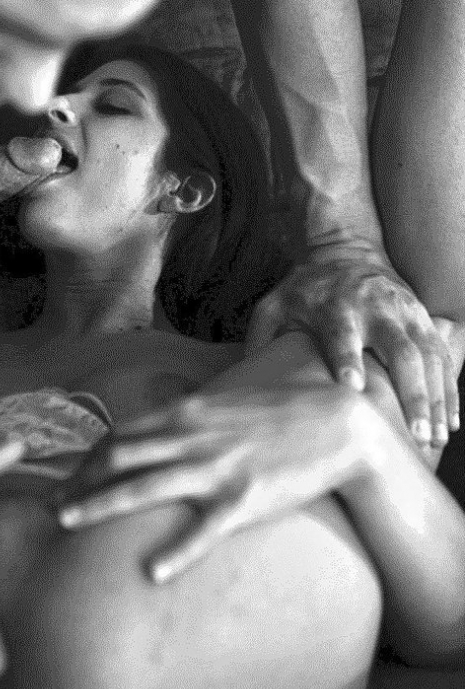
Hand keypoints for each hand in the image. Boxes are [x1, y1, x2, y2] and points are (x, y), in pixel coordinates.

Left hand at [59, 381, 369, 582]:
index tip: (66, 477)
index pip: (120, 433)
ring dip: (99, 504)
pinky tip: (152, 572)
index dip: (86, 457)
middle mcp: (193, 437)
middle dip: (78, 480)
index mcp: (187, 413)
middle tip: (51, 505)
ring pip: (144, 487)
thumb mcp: (222, 404)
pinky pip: (202, 530)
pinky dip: (175, 552)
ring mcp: (216, 468)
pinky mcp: (244, 499)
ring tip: (68, 522)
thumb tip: (150, 428)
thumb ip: (184, 416)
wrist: (335, 422)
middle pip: (118, 457)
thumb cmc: (277, 413)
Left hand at [244, 246, 459, 447]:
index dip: (348, 358)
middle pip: (399, 350)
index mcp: (335, 306)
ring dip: (434, 398)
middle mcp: (375, 309)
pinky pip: (442, 355)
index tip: (353, 386)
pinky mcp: (422, 318)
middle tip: (414, 434)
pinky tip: (448, 421)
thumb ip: (261, 337)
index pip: (342, 334)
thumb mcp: (275, 303)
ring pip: (428, 356)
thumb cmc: (306, 289)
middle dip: (410, 393)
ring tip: (435, 438)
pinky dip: (447, 389)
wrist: (346, 250)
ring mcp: (404, 313)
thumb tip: (244, 379)